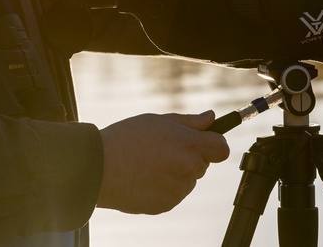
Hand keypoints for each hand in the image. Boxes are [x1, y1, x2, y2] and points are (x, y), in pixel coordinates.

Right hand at [96, 111, 228, 214]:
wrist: (100, 168)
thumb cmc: (126, 139)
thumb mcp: (157, 121)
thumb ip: (189, 121)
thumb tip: (210, 118)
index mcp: (189, 145)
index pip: (221, 148)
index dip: (214, 143)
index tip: (205, 141)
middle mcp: (188, 169)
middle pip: (203, 163)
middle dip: (190, 156)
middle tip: (164, 149)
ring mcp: (178, 190)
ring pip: (188, 180)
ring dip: (178, 172)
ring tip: (150, 163)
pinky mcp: (167, 204)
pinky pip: (174, 193)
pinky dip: (165, 186)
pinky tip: (146, 177)